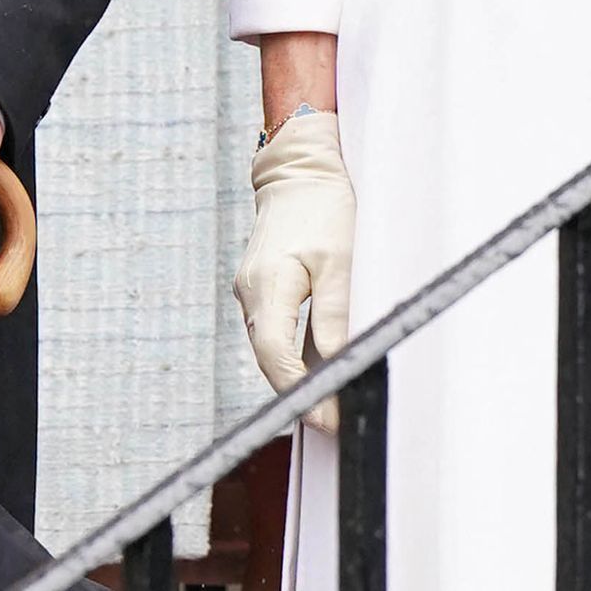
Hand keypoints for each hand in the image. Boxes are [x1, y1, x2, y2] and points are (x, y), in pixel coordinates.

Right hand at [234, 106, 354, 424]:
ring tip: (328, 398)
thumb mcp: (340, 260)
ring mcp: (250, 291)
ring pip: (268, 346)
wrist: (299, 171)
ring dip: (293, 374)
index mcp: (268, 285)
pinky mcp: (259, 288)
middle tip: (331, 419)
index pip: (274, 353)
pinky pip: (271, 330)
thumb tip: (338, 359)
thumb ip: (334, 313)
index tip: (323, 415)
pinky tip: (316, 365)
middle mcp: (250, 292)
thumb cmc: (323, 208)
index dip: (297, 389)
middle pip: (268, 357)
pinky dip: (290, 352)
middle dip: (296, 391)